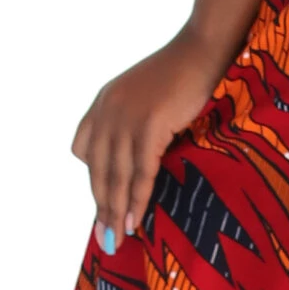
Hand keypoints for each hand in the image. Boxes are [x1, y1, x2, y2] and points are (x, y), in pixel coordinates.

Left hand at [70, 29, 224, 255]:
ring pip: (117, 176)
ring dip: (116, 212)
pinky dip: (137, 200)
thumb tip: (136, 156)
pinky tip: (135, 221)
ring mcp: (126, 118)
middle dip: (102, 206)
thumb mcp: (145, 95)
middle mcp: (107, 111)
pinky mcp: (148, 126)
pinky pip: (140, 173)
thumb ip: (132, 119)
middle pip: (98, 169)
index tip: (103, 206)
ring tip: (117, 238)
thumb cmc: (184, 73)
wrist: (203, 51)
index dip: (95, 180)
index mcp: (103, 103)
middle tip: (104, 238)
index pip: (85, 150)